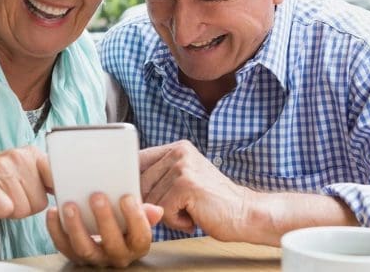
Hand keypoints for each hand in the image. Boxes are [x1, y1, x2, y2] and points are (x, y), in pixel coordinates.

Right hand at [0, 145, 52, 247]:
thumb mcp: (25, 172)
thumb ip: (47, 178)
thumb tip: (71, 190)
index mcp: (32, 153)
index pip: (57, 177)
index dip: (54, 193)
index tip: (47, 195)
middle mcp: (18, 156)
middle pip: (40, 202)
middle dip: (26, 206)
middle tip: (11, 196)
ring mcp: (1, 167)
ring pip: (23, 209)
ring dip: (12, 210)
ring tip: (1, 197)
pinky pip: (6, 209)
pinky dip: (0, 212)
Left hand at [46, 193, 162, 266]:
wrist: (108, 233)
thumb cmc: (125, 220)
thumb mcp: (138, 216)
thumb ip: (144, 212)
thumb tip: (156, 211)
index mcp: (137, 244)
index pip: (140, 236)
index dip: (135, 218)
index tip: (127, 197)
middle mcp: (117, 256)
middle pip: (112, 243)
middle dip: (104, 219)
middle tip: (97, 196)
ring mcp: (95, 258)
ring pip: (84, 249)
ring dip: (76, 226)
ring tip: (70, 205)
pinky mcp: (75, 255)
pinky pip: (64, 246)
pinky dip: (56, 229)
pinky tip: (53, 212)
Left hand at [139, 140, 253, 240]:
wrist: (244, 213)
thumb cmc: (211, 202)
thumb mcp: (183, 182)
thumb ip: (158, 179)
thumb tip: (125, 190)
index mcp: (178, 148)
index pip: (139, 161)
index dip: (135, 182)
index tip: (143, 196)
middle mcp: (179, 152)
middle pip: (141, 183)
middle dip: (154, 203)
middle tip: (178, 207)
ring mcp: (183, 167)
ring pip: (151, 199)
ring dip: (167, 214)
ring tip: (189, 210)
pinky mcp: (186, 185)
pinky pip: (162, 211)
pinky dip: (176, 222)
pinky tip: (193, 216)